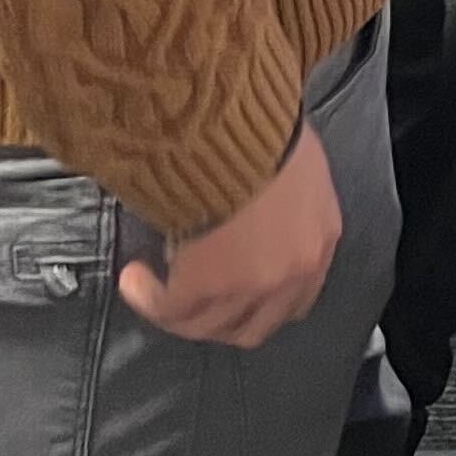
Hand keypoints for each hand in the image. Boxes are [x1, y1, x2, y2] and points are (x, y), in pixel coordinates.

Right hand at [120, 121, 340, 346]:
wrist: (239, 128)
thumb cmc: (270, 129)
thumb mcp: (298, 164)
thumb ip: (288, 199)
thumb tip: (258, 209)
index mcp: (322, 239)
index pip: (297, 298)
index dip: (262, 302)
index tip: (235, 290)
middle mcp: (293, 274)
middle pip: (252, 326)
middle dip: (220, 320)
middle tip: (191, 299)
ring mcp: (250, 287)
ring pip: (208, 326)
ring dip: (177, 312)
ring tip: (149, 283)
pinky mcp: (205, 288)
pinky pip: (170, 310)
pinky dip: (147, 299)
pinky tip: (133, 279)